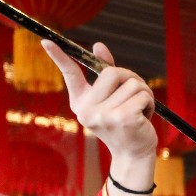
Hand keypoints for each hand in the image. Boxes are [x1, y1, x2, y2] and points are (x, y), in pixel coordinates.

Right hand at [42, 41, 156, 164]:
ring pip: (133, 83)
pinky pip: (143, 95)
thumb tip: (97, 45)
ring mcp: (105, 115)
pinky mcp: (124, 118)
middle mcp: (87, 110)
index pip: (69, 74)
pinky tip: (144, 117)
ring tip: (138, 110)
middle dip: (130, 79)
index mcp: (81, 102)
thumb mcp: (111, 98)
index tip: (46, 41)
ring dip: (143, 93)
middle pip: (112, 72)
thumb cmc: (123, 123)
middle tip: (134, 95)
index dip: (59, 56)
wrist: (133, 154)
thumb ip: (106, 73)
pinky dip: (149, 103)